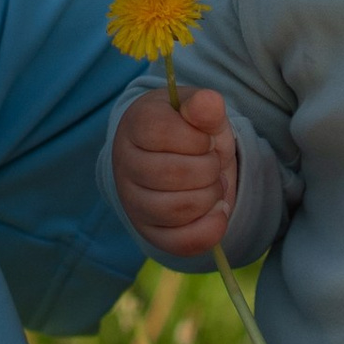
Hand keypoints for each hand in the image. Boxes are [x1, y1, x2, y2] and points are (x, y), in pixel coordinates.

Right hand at [112, 84, 239, 253]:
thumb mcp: (200, 113)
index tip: (204, 138)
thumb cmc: (190, 131)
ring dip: (210, 196)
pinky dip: (210, 228)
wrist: (180, 158)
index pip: (163, 133)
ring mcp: (132, 202)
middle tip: (212, 163)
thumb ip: (205, 107)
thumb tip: (208, 101)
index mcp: (135, 125)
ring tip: (212, 183)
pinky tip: (218, 210)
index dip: (197, 139)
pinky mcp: (149, 232)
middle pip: (172, 175)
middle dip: (209, 169)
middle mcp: (124, 165)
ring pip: (176, 210)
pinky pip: (180, 242)